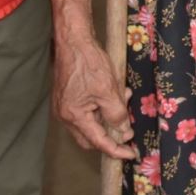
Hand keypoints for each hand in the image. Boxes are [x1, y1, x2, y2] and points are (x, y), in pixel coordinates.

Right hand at [53, 26, 135, 159]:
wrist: (73, 40)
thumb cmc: (89, 63)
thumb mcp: (108, 89)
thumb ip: (116, 114)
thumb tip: (123, 131)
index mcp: (74, 116)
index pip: (98, 142)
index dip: (116, 150)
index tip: (130, 154)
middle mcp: (66, 115)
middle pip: (91, 137)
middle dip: (111, 135)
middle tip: (128, 128)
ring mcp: (64, 106)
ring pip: (90, 122)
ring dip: (108, 117)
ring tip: (124, 98)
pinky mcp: (67, 97)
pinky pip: (86, 110)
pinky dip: (101, 107)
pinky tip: (114, 92)